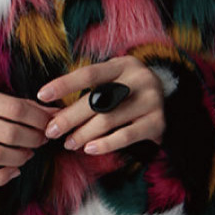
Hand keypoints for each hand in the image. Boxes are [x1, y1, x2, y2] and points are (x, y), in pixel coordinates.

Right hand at [0, 83, 58, 185]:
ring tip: (29, 153)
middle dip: (34, 139)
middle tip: (42, 139)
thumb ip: (21, 104)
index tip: (49, 124)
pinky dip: (2, 176)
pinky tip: (15, 170)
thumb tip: (55, 113)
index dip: (38, 119)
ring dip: (21, 157)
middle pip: (9, 133)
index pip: (15, 109)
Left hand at [36, 56, 164, 154]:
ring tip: (68, 143)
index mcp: (123, 65)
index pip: (88, 74)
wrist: (173, 100)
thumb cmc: (130, 91)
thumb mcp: (115, 79)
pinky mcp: (158, 123)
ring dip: (83, 134)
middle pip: (96, 101)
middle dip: (69, 118)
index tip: (42, 95)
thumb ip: (92, 89)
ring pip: (108, 120)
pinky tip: (89, 149)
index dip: (63, 84)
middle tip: (51, 131)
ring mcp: (150, 101)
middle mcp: (139, 79)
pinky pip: (126, 136)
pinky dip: (105, 144)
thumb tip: (54, 109)